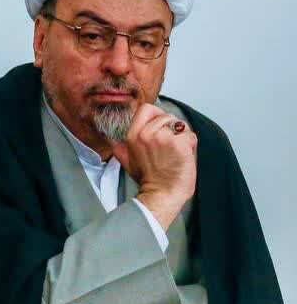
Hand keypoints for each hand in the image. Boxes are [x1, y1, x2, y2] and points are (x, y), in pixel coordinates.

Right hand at [112, 103, 197, 229]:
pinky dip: (191, 145)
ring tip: (176, 152)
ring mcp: (164, 138)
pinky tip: (184, 156)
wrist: (162, 195)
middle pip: (167, 116)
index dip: (157, 115)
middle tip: (170, 146)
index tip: (161, 128)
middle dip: (173, 128)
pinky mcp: (180, 144)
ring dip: (183, 137)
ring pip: (180, 125)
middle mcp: (147, 133)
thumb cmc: (148, 180)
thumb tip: (112, 140)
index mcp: (133, 135)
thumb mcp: (127, 161)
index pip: (147, 109)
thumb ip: (120, 147)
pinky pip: (190, 136)